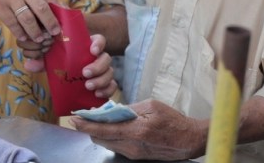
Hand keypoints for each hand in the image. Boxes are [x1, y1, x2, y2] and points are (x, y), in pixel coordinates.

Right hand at [0, 0, 59, 43]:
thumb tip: (58, 6)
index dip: (57, 10)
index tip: (62, 22)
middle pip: (42, 8)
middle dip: (50, 23)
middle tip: (54, 33)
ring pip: (28, 19)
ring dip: (35, 32)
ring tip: (39, 39)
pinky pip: (13, 24)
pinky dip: (20, 33)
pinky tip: (23, 37)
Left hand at [17, 34, 116, 99]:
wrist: (69, 74)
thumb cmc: (62, 60)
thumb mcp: (52, 57)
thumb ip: (43, 59)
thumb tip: (29, 65)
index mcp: (88, 45)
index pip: (99, 40)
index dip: (98, 44)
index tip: (92, 50)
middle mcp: (98, 57)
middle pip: (106, 58)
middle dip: (97, 66)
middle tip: (84, 73)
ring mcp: (103, 70)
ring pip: (110, 73)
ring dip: (101, 80)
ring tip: (88, 86)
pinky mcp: (105, 83)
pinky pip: (112, 86)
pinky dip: (107, 91)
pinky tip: (97, 95)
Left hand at [70, 99, 205, 160]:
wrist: (189, 140)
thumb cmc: (173, 120)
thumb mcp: (151, 106)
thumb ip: (129, 108)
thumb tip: (111, 110)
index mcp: (136, 131)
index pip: (103, 130)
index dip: (86, 125)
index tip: (74, 119)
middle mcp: (132, 146)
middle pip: (100, 139)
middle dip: (89, 128)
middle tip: (83, 117)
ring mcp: (134, 153)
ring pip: (106, 143)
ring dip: (98, 132)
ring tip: (95, 120)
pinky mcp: (136, 156)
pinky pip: (116, 146)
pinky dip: (109, 136)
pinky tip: (110, 127)